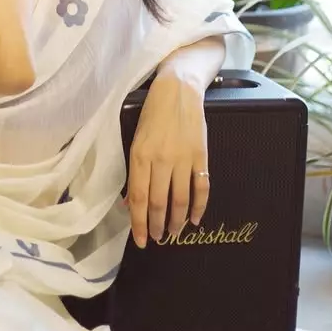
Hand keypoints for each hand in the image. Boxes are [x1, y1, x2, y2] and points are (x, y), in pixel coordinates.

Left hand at [126, 73, 209, 247]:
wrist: (178, 89)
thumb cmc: (152, 114)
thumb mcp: (135, 139)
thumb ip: (134, 173)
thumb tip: (129, 204)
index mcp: (140, 156)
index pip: (139, 198)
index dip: (139, 223)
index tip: (141, 241)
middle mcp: (161, 160)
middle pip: (159, 202)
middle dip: (157, 226)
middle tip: (157, 238)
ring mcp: (183, 158)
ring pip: (180, 199)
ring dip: (177, 220)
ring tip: (173, 232)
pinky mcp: (201, 155)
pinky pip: (201, 187)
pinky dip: (200, 206)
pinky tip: (196, 219)